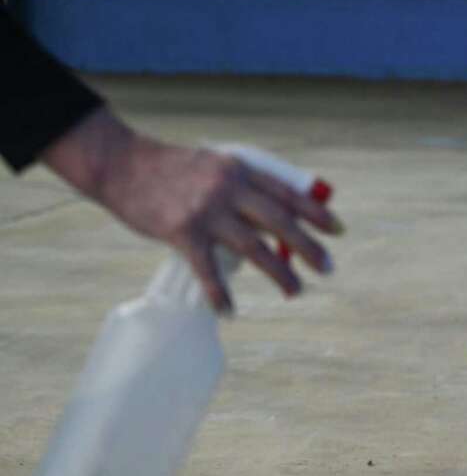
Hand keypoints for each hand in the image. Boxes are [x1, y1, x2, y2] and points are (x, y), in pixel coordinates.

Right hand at [43, 107, 343, 312]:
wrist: (120, 163)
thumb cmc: (171, 168)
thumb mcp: (215, 166)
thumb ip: (243, 189)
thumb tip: (277, 221)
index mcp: (241, 170)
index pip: (288, 193)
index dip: (315, 213)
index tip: (337, 230)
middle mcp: (229, 188)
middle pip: (280, 221)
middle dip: (308, 247)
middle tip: (327, 267)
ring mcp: (206, 211)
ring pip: (254, 247)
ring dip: (279, 272)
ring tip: (295, 290)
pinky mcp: (181, 231)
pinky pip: (207, 269)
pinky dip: (219, 293)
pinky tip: (230, 311)